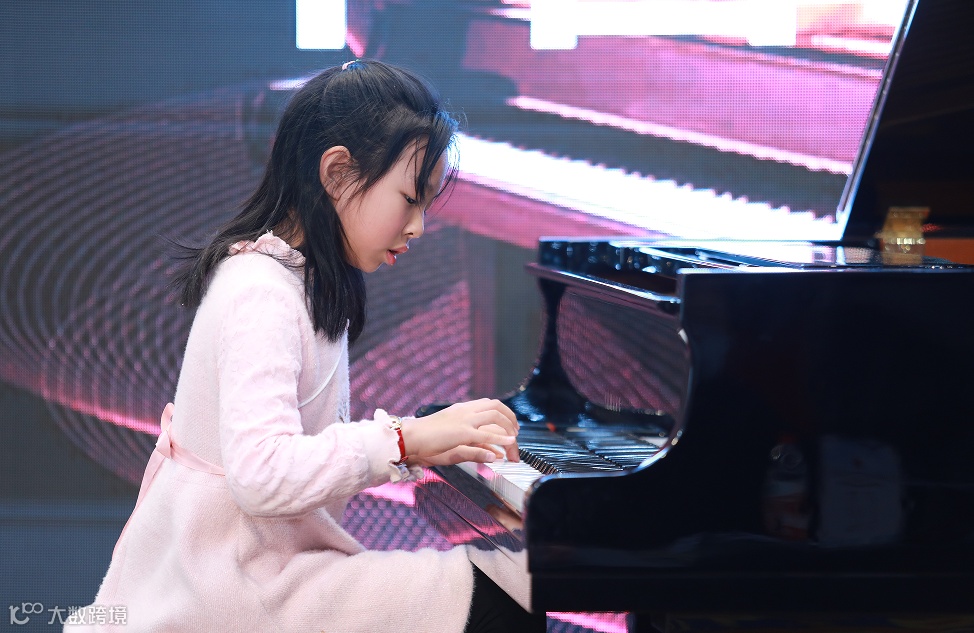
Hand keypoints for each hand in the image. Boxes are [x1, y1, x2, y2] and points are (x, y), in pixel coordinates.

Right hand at [401, 399, 519, 464]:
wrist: (409, 436)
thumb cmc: (425, 438)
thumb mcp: (451, 436)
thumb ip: (470, 440)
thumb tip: (490, 448)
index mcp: (461, 409)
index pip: (488, 403)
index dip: (502, 412)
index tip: (509, 424)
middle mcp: (464, 411)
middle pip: (495, 406)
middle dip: (510, 417)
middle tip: (516, 431)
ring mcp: (464, 420)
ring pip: (494, 416)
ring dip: (508, 427)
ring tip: (515, 438)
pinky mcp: (462, 433)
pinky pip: (486, 434)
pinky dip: (501, 438)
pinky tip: (510, 442)